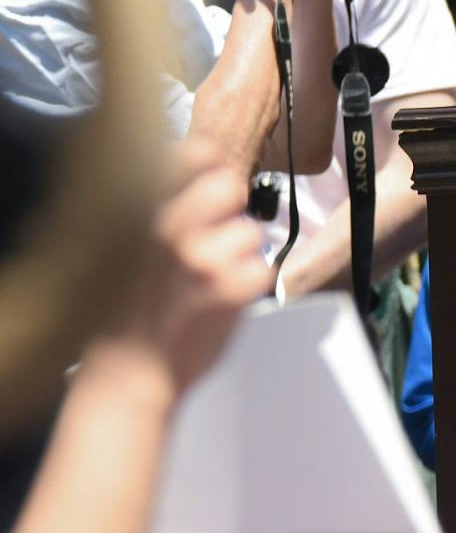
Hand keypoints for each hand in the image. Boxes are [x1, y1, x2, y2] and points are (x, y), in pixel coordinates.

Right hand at [118, 144, 273, 396]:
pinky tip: (222, 301)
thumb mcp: (115, 247)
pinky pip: (262, 268)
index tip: (206, 178)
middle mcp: (167, 228)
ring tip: (208, 281)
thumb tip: (191, 169)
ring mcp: (201, 258)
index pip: (191, 154)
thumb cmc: (120, 317)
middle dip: (229, 209)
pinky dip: (249, 285)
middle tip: (214, 237)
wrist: (124, 379)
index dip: (207, 165)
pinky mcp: (231, 289)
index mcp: (135, 212)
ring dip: (238, 254)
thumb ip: (151, 208)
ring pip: (250, 232)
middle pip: (229, 186)